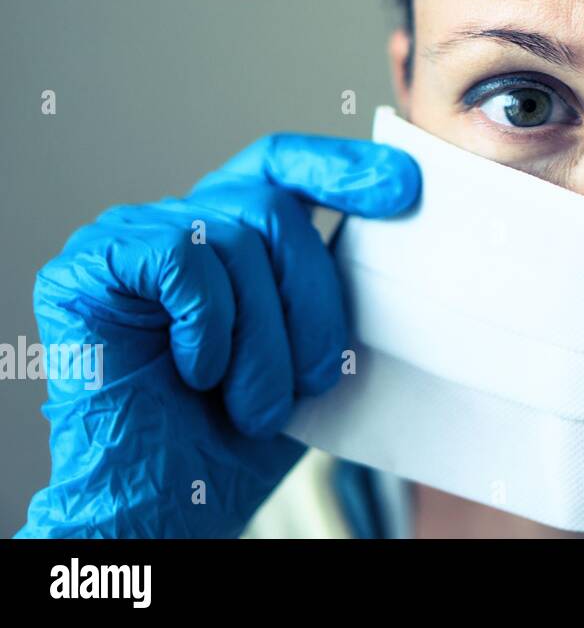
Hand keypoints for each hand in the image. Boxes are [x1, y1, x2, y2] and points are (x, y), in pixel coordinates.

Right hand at [15, 134, 419, 537]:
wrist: (164, 505)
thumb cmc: (237, 433)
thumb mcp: (311, 352)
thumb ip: (338, 290)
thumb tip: (404, 237)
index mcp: (236, 235)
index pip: (285, 166)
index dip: (342, 166)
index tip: (404, 188)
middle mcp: (184, 222)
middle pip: (275, 209)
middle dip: (313, 299)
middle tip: (319, 378)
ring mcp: (132, 236)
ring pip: (235, 240)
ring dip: (262, 340)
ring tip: (256, 405)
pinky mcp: (91, 264)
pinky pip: (181, 259)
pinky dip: (208, 324)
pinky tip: (198, 371)